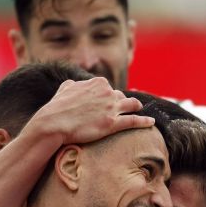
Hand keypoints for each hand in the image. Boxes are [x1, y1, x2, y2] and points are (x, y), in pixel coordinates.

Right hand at [20, 77, 154, 147]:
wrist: (54, 124)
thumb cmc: (57, 108)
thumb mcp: (65, 89)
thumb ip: (73, 85)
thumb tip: (74, 84)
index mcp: (97, 82)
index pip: (108, 88)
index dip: (108, 96)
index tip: (110, 100)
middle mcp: (107, 92)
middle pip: (120, 96)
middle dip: (121, 102)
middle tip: (123, 108)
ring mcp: (112, 108)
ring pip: (132, 105)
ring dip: (137, 107)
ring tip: (139, 110)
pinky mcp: (113, 124)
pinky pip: (134, 121)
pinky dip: (145, 121)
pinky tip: (151, 122)